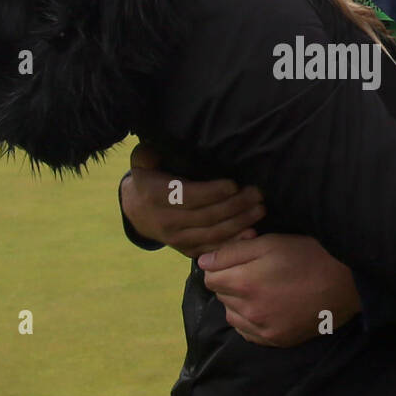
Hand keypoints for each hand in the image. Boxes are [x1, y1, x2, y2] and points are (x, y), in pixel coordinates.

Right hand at [121, 142, 265, 256]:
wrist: (136, 212)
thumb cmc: (148, 180)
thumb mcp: (143, 164)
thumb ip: (149, 155)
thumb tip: (156, 146)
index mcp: (156, 197)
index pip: (188, 197)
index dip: (212, 192)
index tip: (234, 184)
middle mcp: (166, 222)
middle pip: (206, 217)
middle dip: (235, 206)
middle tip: (257, 194)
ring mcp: (177, 239)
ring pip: (213, 234)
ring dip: (240, 223)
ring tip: (259, 210)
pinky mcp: (186, 250)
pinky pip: (213, 249)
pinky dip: (234, 242)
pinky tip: (252, 233)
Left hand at [196, 234, 361, 347]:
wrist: (345, 283)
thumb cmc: (308, 256)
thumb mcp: (270, 243)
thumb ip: (232, 252)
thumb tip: (204, 262)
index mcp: (245, 283)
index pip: (209, 277)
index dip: (220, 264)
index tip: (238, 258)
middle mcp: (250, 311)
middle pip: (220, 295)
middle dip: (230, 281)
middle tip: (255, 270)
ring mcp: (263, 329)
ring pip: (232, 315)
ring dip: (238, 302)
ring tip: (261, 289)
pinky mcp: (276, 340)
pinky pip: (247, 332)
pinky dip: (250, 320)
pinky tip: (267, 306)